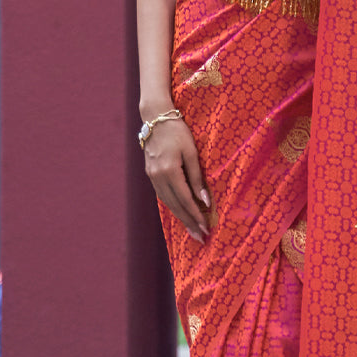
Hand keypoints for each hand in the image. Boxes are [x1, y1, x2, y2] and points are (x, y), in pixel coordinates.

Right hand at [143, 117, 209, 242]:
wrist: (155, 118)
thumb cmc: (178, 131)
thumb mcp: (191, 152)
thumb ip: (197, 178)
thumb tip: (205, 201)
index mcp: (169, 171)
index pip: (185, 200)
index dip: (195, 216)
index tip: (205, 228)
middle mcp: (158, 177)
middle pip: (175, 206)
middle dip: (188, 223)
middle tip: (200, 238)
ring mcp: (152, 177)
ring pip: (167, 203)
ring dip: (180, 218)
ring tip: (191, 230)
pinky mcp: (150, 174)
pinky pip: (163, 196)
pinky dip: (172, 207)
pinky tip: (180, 214)